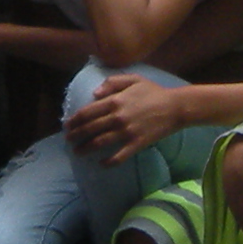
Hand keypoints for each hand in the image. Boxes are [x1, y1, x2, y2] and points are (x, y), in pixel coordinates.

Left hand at [67, 68, 186, 163]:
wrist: (175, 107)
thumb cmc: (154, 92)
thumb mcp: (133, 79)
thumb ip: (112, 83)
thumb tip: (94, 94)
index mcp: (114, 100)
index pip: (87, 112)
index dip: (74, 120)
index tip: (67, 125)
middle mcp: (117, 117)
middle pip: (89, 128)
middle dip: (75, 135)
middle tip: (68, 140)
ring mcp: (126, 132)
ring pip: (99, 142)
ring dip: (85, 148)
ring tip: (77, 152)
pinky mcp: (136, 143)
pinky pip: (118, 156)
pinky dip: (108, 162)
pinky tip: (101, 164)